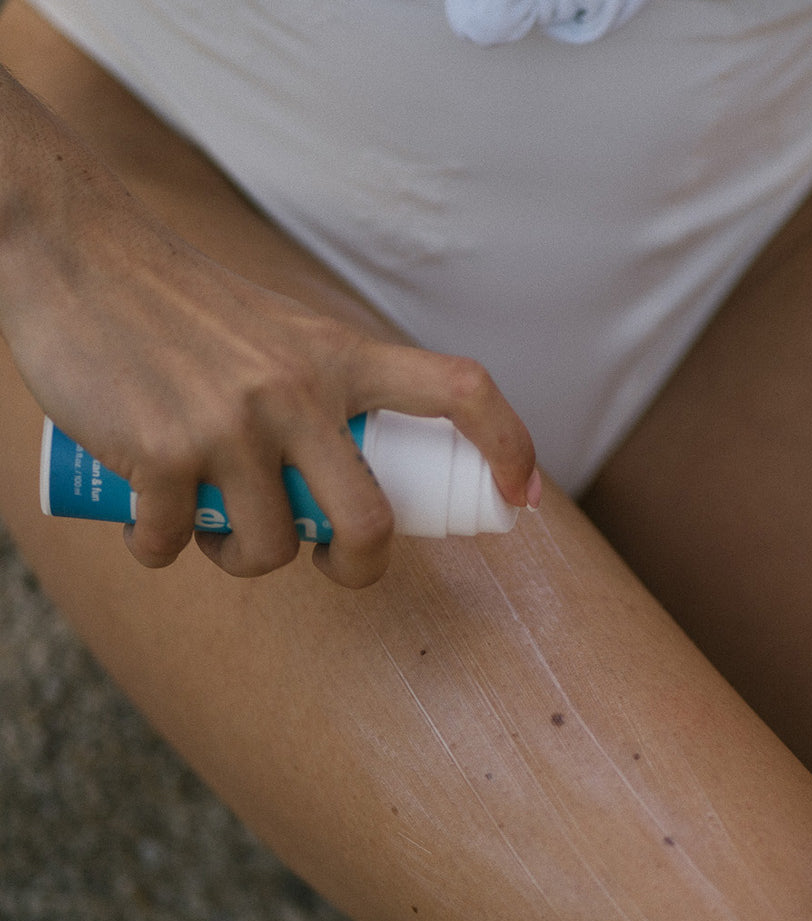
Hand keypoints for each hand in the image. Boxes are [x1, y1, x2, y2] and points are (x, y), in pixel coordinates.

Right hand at [1, 142, 537, 587]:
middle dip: (358, 568)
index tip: (522, 494)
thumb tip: (352, 480)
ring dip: (241, 560)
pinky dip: (159, 551)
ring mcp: (231, 424)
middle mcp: (299, 389)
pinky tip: (149, 530)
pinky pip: (172, 543)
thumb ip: (327, 389)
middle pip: (370, 522)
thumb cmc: (189, 306)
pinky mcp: (160, 452)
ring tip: (216, 532)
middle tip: (331, 561)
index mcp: (342, 355)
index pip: (460, 389)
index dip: (510, 444)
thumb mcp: (284, 333)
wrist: (79, 252)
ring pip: (270, 549)